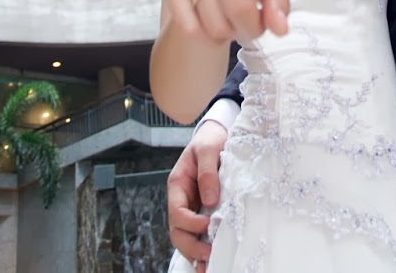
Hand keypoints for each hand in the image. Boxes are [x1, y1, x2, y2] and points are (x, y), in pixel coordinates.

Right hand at [163, 0, 291, 44]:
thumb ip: (279, 4)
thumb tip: (279, 27)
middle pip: (238, 6)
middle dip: (251, 28)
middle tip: (254, 26)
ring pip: (215, 23)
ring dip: (229, 33)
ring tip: (232, 20)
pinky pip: (190, 27)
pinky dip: (206, 37)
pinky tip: (212, 24)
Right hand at [168, 118, 229, 266]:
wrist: (218, 136)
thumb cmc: (210, 139)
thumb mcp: (208, 148)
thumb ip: (207, 172)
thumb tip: (210, 200)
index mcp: (178, 185)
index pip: (177, 212)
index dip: (190, 222)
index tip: (209, 223)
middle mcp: (182, 200)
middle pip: (177, 231)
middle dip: (191, 245)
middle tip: (209, 253)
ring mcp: (192, 209)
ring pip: (185, 238)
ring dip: (195, 253)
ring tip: (208, 266)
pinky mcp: (204, 213)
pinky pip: (198, 235)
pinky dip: (201, 249)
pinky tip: (209, 262)